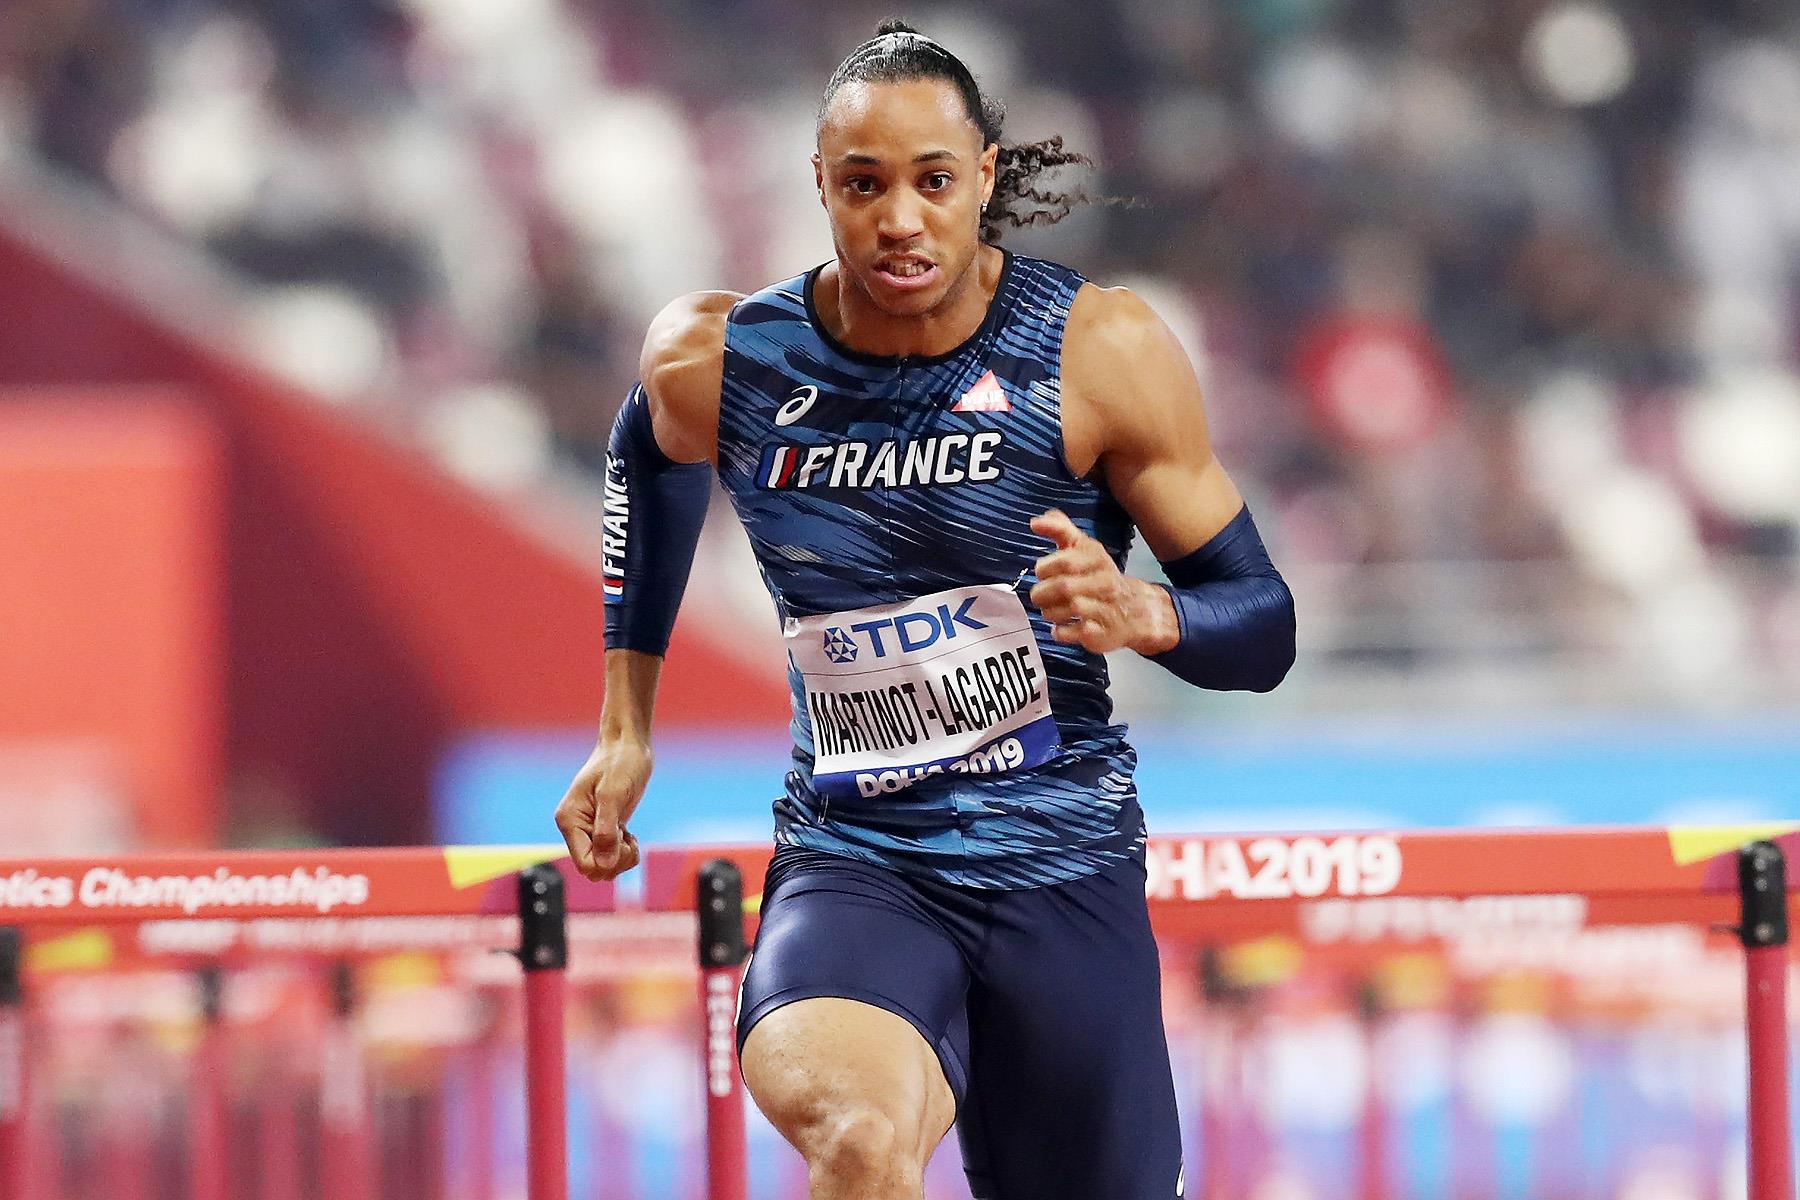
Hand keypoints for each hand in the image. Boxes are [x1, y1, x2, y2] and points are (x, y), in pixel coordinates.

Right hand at [554, 738, 650, 881]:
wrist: (628, 746)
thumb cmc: (620, 763)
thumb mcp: (614, 794)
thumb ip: (606, 831)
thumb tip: (604, 865)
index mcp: (569, 820)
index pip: (584, 863)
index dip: (607, 861)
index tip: (622, 839)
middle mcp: (575, 828)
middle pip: (593, 869)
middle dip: (615, 861)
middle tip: (629, 839)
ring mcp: (588, 830)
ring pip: (602, 866)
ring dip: (621, 858)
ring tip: (629, 836)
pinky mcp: (602, 829)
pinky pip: (610, 857)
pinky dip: (624, 851)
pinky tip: (629, 833)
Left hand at [1028, 509, 1177, 655]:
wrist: (1135, 611)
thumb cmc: (1099, 576)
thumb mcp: (1084, 548)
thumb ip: (1060, 529)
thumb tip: (1035, 522)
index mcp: (1098, 559)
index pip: (1066, 561)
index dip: (1046, 567)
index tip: (1043, 572)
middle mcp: (1104, 583)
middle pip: (1064, 587)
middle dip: (1043, 592)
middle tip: (1040, 595)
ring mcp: (1104, 609)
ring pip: (1067, 610)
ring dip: (1049, 611)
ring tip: (1050, 609)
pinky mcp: (1099, 634)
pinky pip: (1070, 633)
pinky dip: (1058, 630)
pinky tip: (1060, 626)